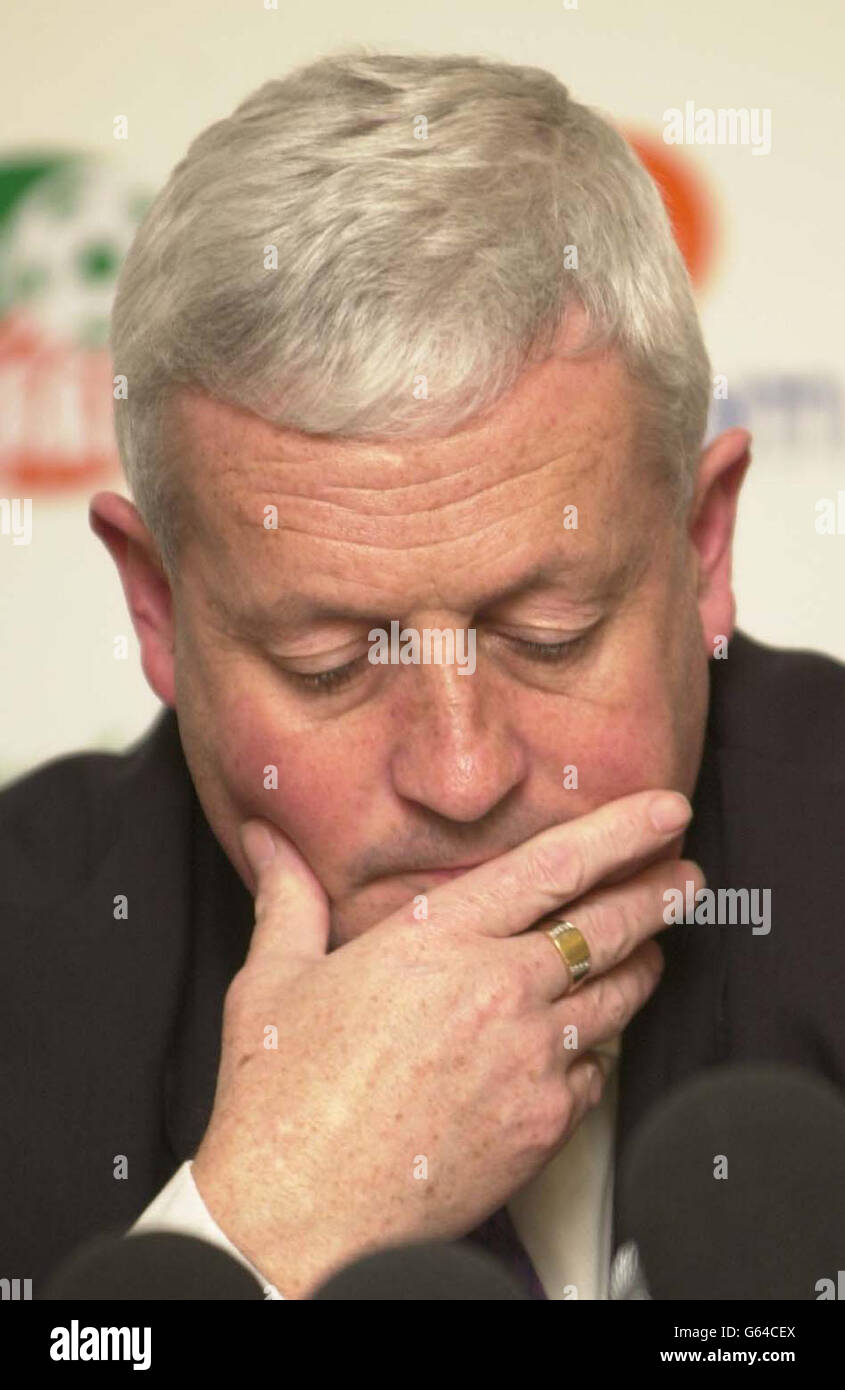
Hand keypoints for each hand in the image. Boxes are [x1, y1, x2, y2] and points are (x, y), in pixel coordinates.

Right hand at [192, 789, 700, 1297]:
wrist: (298, 1215)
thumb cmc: (282, 1100)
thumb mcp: (273, 979)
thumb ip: (287, 898)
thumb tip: (266, 841)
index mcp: (437, 941)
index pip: (552, 867)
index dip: (620, 831)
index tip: (663, 811)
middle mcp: (497, 991)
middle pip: (609, 927)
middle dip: (659, 894)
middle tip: (684, 877)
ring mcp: (528, 1060)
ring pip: (616, 998)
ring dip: (641, 966)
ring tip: (650, 951)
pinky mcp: (543, 1125)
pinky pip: (595, 1074)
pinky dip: (596, 1053)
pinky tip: (587, 1046)